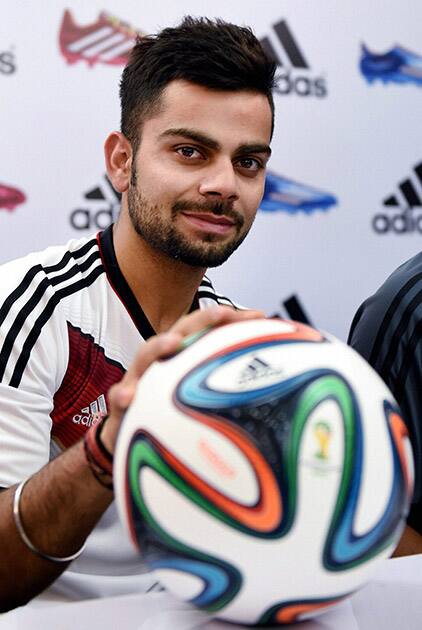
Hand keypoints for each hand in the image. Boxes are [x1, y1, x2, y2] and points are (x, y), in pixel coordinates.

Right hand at [101, 307, 263, 451]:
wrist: (131, 438)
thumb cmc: (171, 413)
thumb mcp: (198, 397)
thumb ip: (227, 389)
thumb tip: (276, 390)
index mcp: (182, 356)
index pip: (208, 330)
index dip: (232, 320)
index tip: (260, 316)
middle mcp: (161, 362)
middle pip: (180, 332)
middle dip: (201, 320)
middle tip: (223, 313)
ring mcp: (139, 378)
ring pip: (146, 356)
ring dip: (159, 347)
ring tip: (174, 342)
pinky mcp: (122, 402)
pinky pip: (119, 396)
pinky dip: (122, 395)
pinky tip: (127, 397)